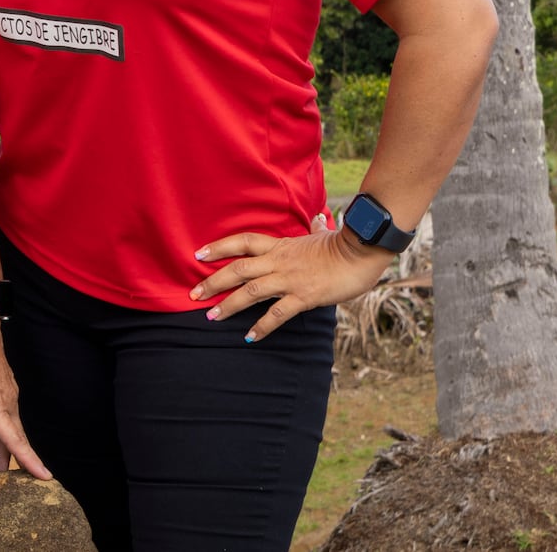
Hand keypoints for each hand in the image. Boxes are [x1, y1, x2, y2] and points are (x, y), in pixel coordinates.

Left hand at [0, 310, 49, 479]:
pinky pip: (5, 413)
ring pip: (9, 425)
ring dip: (5, 445)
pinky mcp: (2, 385)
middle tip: (13, 482)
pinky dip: (0, 429)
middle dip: (14, 459)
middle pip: (13, 436)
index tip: (45, 478)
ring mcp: (7, 392)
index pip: (15, 440)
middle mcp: (6, 400)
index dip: (30, 461)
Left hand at [190, 211, 392, 341]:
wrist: (363, 250)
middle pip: (238, 268)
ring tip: (212, 317)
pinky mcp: (304, 296)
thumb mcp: (323, 233)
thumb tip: (317, 219)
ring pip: (251, 291)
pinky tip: (250, 337)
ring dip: (229, 305)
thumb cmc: (345, 243)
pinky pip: (277, 313)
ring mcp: (290, 279)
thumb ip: (314, 229)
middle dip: (213, 282)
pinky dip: (262, 326)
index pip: (243, 241)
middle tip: (193, 295)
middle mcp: (279, 261)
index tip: (198, 254)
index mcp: (281, 245)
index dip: (219, 247)